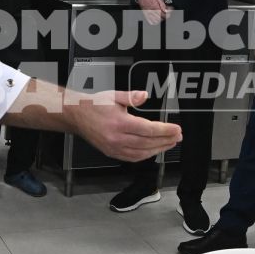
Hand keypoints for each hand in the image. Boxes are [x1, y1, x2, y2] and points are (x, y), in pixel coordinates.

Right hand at [68, 88, 182, 162]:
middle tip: (178, 136)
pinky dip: (145, 155)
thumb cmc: (94, 105)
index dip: (165, 130)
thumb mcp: (114, 96)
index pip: (148, 129)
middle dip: (166, 140)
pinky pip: (132, 158)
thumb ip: (131, 97)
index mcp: (119, 123)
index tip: (176, 129)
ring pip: (142, 153)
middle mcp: (116, 138)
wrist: (76, 115)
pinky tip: (154, 150)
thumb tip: (144, 96)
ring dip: (158, 149)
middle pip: (148, 142)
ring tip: (170, 143)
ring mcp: (114, 147)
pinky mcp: (111, 153)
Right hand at [136, 0, 168, 24]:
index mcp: (156, 8)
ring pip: (156, 21)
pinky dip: (154, 22)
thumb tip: (166, 11)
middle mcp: (152, 12)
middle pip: (161, 19)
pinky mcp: (146, 15)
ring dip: (160, 19)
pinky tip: (156, 19)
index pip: (164, 15)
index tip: (169, 11)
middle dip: (165, 16)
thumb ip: (163, 5)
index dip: (168, 14)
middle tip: (166, 12)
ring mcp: (149, 15)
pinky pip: (150, 22)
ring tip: (161, 15)